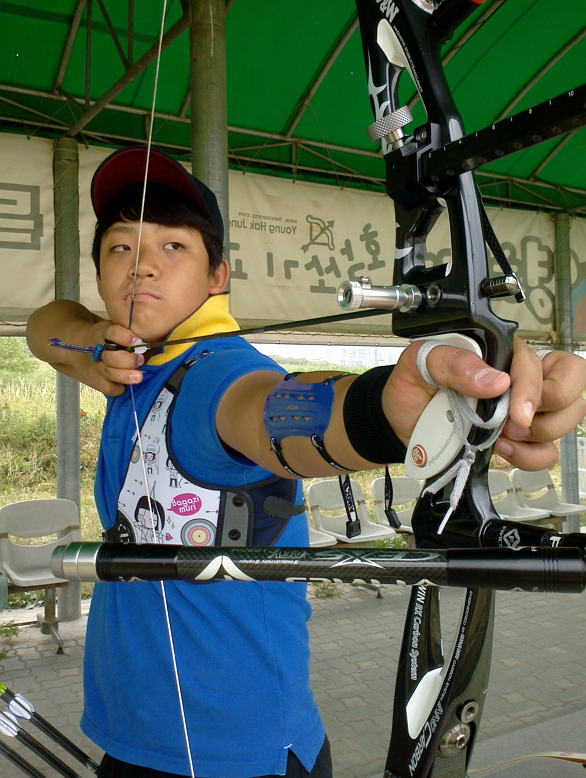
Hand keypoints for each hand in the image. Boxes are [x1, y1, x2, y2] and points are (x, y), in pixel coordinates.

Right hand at [83, 321, 144, 395]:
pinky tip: (125, 384)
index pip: (112, 332)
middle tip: (140, 360)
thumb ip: (125, 333)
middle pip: (111, 357)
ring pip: (109, 374)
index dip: (124, 337)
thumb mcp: (110, 329)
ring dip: (125, 376)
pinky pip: (109, 389)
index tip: (137, 341)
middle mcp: (98, 351)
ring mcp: (95, 367)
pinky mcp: (95, 381)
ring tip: (138, 376)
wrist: (73, 347)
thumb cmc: (103, 338)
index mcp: (103, 334)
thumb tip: (150, 340)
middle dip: (128, 361)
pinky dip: (119, 388)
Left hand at [382, 336, 585, 470]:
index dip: (533, 389)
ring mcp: (522, 409)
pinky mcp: (518, 438)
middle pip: (570, 388)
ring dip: (541, 435)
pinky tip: (504, 451)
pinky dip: (532, 457)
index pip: (539, 363)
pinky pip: (548, 451)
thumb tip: (497, 380)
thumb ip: (453, 362)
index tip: (516, 415)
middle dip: (550, 411)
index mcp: (501, 351)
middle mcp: (519, 378)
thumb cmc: (411, 385)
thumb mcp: (419, 362)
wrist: (397, 421)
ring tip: (503, 438)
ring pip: (567, 418)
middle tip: (514, 425)